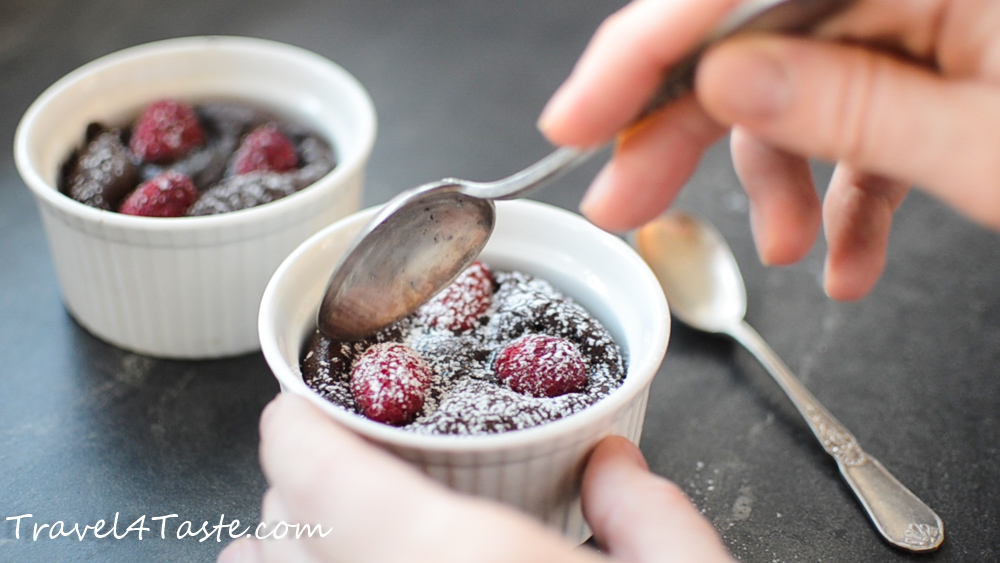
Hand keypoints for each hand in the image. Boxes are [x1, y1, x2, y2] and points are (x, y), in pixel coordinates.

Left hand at [217, 393, 733, 562]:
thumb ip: (649, 513)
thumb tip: (613, 463)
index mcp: (452, 556)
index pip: (307, 467)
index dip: (294, 425)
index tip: (304, 408)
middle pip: (279, 531)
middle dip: (296, 489)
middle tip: (340, 464)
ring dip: (282, 551)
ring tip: (306, 533)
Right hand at [538, 0, 999, 299]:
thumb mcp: (983, 145)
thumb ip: (852, 107)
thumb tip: (725, 87)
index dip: (640, 53)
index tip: (576, 121)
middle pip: (748, 38)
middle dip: (682, 130)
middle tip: (624, 200)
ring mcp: (915, 22)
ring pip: (792, 86)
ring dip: (773, 180)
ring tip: (788, 252)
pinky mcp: (927, 68)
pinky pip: (851, 120)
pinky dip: (838, 193)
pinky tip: (847, 256)